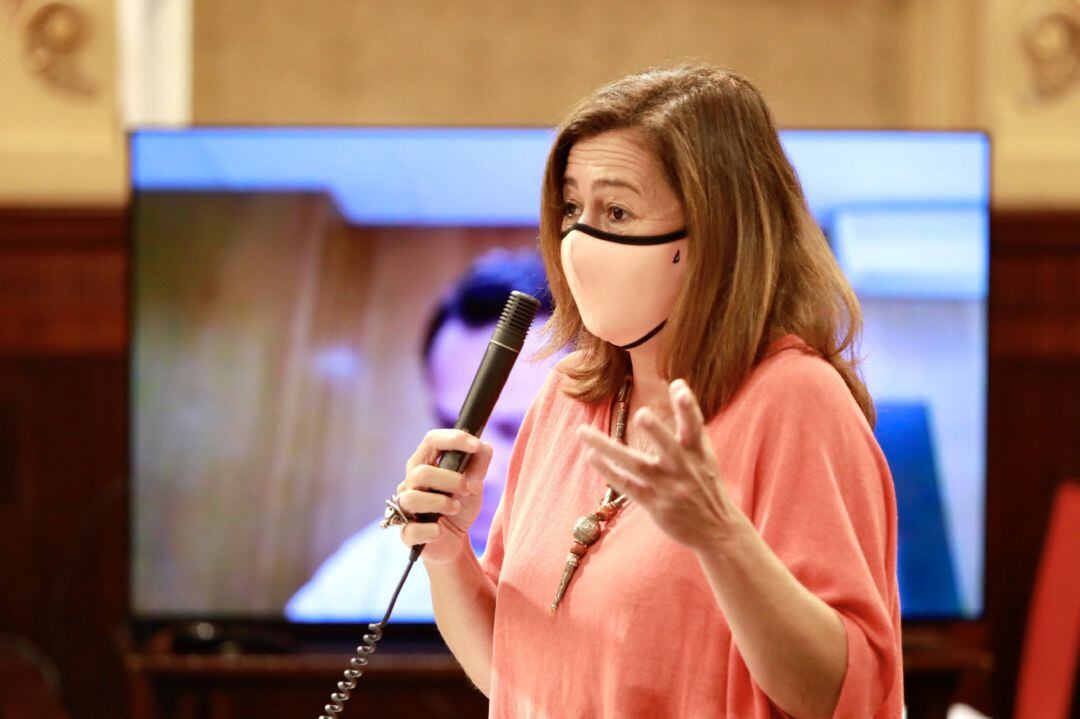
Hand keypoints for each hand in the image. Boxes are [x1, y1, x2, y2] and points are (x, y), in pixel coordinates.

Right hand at [396, 428, 492, 563]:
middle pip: (421, 471)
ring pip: (412, 498)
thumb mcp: (474, 485)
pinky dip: (431, 530)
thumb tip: (484, 446)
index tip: (476, 445)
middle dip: (450, 479)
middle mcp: (410, 483)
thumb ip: (479, 465)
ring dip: (441, 502)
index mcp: (424, 464)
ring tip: (455, 507)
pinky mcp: (406, 534)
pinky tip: (440, 530)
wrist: (455, 542)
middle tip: (468, 488)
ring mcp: (404, 508)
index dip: (454, 439)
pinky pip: (412, 530)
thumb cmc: (459, 506)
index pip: (431, 441)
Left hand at [577, 378, 740, 551]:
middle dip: (656, 431)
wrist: (717, 530)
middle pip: (668, 447)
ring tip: (587, 435)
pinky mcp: (654, 504)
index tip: (679, 385)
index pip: (695, 426)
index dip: (688, 407)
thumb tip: (680, 384)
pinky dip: (609, 472)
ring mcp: (667, 487)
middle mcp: (683, 468)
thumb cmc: (707, 486)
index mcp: (699, 454)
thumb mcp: (706, 455)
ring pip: (636, 466)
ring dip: (610, 450)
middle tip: (642, 413)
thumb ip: (691, 423)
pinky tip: (592, 456)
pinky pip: (627, 486)